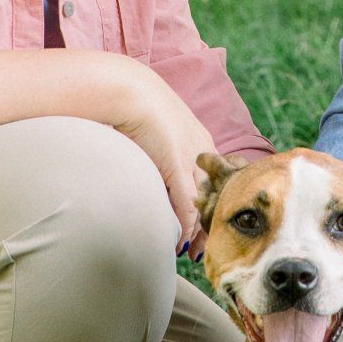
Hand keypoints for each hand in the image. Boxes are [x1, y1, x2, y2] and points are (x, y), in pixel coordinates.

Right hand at [100, 63, 213, 248]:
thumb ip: (160, 149)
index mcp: (199, 139)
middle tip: (206, 245)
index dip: (211, 203)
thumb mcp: (155, 128)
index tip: (207, 223)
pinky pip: (185, 204)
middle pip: (215, 194)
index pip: (214, 180)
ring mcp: (191, 159)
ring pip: (202, 203)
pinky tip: (182, 243)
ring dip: (198, 229)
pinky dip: (185, 226)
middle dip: (210, 221)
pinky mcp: (176, 166)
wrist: (127, 90)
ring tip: (195, 251)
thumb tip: (154, 164)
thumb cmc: (133, 102)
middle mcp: (201, 150)